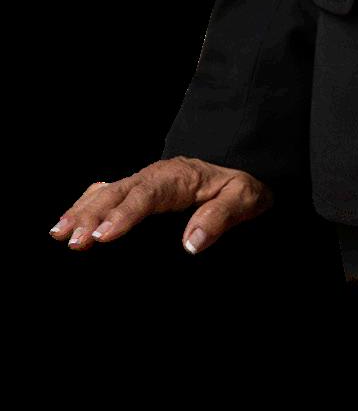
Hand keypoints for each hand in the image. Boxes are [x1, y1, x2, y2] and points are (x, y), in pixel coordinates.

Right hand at [47, 157, 273, 254]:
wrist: (241, 166)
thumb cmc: (241, 188)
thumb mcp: (244, 199)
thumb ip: (219, 218)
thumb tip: (191, 244)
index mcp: (179, 177)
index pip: (147, 195)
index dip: (124, 215)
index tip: (103, 236)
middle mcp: (155, 176)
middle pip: (119, 193)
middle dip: (93, 216)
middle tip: (73, 241)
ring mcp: (143, 181)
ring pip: (106, 191)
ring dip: (82, 211)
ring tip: (59, 233)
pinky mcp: (137, 190)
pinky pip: (106, 193)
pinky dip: (85, 205)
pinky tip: (66, 222)